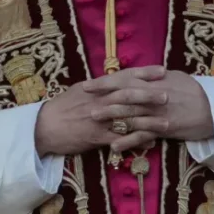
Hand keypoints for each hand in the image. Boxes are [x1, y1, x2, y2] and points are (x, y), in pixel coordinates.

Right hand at [34, 66, 166, 156]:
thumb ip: (101, 86)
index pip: (124, 76)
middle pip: (129, 96)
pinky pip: (120, 139)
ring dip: (149, 121)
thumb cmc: (63, 107)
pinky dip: (136, 141)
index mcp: (97, 87)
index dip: (144, 73)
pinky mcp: (96, 137)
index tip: (162, 70)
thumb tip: (118, 79)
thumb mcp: (81, 90)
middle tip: (169, 95)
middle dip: (150, 95)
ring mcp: (99, 119)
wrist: (44, 126)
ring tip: (167, 123)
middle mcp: (100, 100)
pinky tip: (150, 143)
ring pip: (128, 118)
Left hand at [85, 69, 213, 151]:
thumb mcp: (174, 78)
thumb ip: (154, 79)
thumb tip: (137, 75)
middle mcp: (155, 94)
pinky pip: (143, 135)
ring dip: (110, 117)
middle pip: (124, 95)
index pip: (126, 78)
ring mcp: (159, 112)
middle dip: (102, 98)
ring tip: (92, 120)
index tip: (87, 84)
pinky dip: (127, 140)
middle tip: (84, 103)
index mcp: (155, 80)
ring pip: (131, 113)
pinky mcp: (165, 128)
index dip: (105, 82)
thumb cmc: (194, 92)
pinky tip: (113, 146)